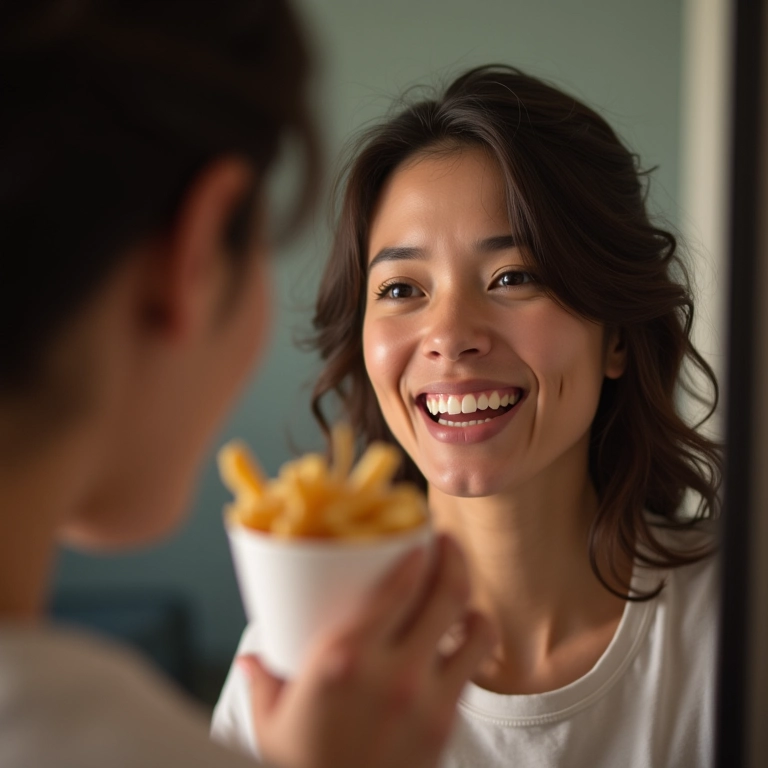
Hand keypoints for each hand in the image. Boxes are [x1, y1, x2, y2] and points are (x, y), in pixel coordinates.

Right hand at [238, 534, 493, 767]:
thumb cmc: (300, 763)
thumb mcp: (271, 719)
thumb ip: (263, 680)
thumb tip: (251, 658)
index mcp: (342, 657)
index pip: (397, 586)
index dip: (418, 553)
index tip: (419, 536)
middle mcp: (390, 671)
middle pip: (445, 594)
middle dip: (454, 558)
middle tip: (447, 544)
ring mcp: (424, 699)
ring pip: (474, 629)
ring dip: (472, 602)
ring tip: (461, 590)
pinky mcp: (445, 725)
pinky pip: (474, 668)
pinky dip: (474, 643)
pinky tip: (462, 636)